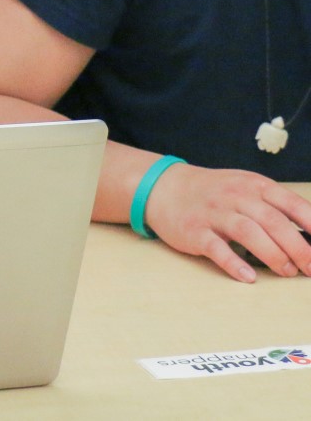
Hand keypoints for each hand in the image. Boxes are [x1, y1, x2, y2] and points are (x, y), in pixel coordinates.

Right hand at [144, 161, 310, 281]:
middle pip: (272, 221)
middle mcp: (236, 196)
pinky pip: (216, 248)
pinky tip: (248, 276)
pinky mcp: (195, 231)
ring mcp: (214, 213)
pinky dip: (234, 263)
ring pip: (248, 232)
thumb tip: (308, 237)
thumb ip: (273, 207)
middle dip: (297, 247)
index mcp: (254, 185)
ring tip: (287, 272)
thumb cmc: (215, 193)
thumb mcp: (245, 189)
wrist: (166, 187)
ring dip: (272, 254)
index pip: (290, 203)